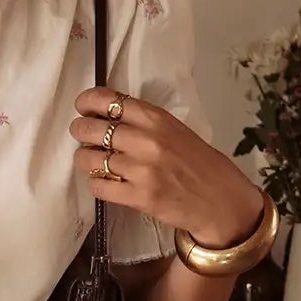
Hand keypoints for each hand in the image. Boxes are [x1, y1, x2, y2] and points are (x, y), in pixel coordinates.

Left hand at [72, 90, 266, 248]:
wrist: (219, 199)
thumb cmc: (198, 164)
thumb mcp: (175, 131)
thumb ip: (144, 123)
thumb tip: (107, 117)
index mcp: (157, 118)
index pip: (109, 100)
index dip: (88, 101)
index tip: (82, 106)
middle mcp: (146, 140)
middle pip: (93, 128)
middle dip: (80, 130)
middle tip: (81, 134)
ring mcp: (141, 169)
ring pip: (90, 158)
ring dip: (84, 158)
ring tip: (90, 159)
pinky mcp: (137, 196)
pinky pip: (98, 185)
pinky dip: (94, 182)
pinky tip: (102, 180)